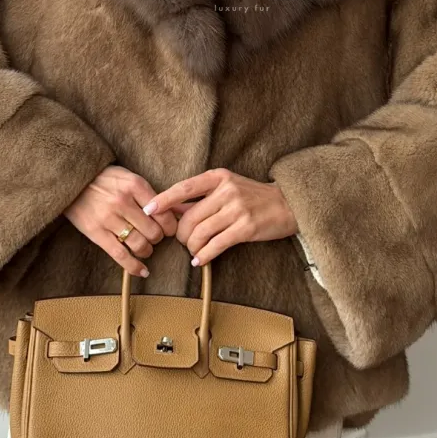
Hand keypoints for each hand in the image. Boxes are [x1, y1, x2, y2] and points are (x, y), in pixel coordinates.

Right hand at [64, 165, 180, 276]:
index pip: (163, 213)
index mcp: (134, 186)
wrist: (72, 181)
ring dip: (147, 251)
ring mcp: (109, 218)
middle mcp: (123, 202)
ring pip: (139, 245)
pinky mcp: (96, 232)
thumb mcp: (128, 177)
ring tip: (145, 249)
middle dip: (159, 238)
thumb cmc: (104, 179)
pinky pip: (120, 255)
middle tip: (155, 237)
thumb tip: (169, 212)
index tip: (169, 229)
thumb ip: (146, 193)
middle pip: (153, 231)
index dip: (171, 225)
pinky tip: (142, 271)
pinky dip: (134, 267)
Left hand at [142, 168, 297, 265]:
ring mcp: (237, 209)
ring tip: (193, 251)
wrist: (287, 203)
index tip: (149, 210)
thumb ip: (200, 197)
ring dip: (192, 247)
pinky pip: (216, 245)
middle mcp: (226, 190)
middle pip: (190, 217)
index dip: (164, 199)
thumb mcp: (226, 187)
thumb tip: (170, 208)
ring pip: (200, 232)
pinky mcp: (246, 228)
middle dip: (181, 234)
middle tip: (183, 241)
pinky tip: (200, 260)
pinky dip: (204, 255)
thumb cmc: (252, 196)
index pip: (184, 188)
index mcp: (218, 177)